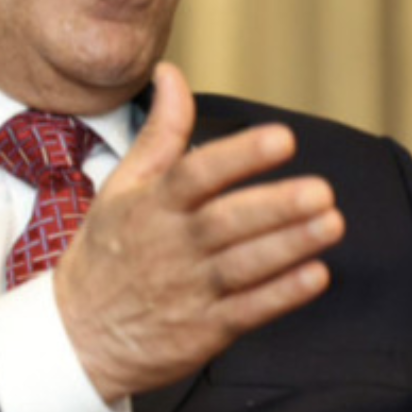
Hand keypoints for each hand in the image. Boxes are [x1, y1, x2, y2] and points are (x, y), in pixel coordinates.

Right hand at [54, 62, 344, 402]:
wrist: (79, 337)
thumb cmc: (106, 253)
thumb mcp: (121, 186)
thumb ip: (159, 133)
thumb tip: (172, 74)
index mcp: (152, 206)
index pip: (195, 174)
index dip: (239, 156)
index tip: (282, 138)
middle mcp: (171, 246)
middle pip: (227, 222)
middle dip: (276, 206)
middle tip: (322, 190)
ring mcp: (189, 291)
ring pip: (245, 265)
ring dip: (290, 245)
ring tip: (331, 223)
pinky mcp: (204, 331)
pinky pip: (248, 312)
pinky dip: (282, 295)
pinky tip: (315, 275)